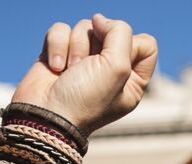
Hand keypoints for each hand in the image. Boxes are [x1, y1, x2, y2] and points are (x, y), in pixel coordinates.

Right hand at [11, 14, 157, 137]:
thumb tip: (99, 19)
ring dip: (76, 46)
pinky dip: (57, 45)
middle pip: (113, 30)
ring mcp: (84, 61)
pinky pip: (61, 30)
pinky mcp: (60, 54)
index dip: (130, 45)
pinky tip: (55, 67)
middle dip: (98, 44)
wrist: (45, 116)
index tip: (114, 62)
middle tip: (87, 66)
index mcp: (133, 80)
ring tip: (69, 70)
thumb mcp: (118, 66)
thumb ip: (120, 33)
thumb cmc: (85, 99)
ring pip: (85, 27)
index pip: (146, 44)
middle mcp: (110, 69)